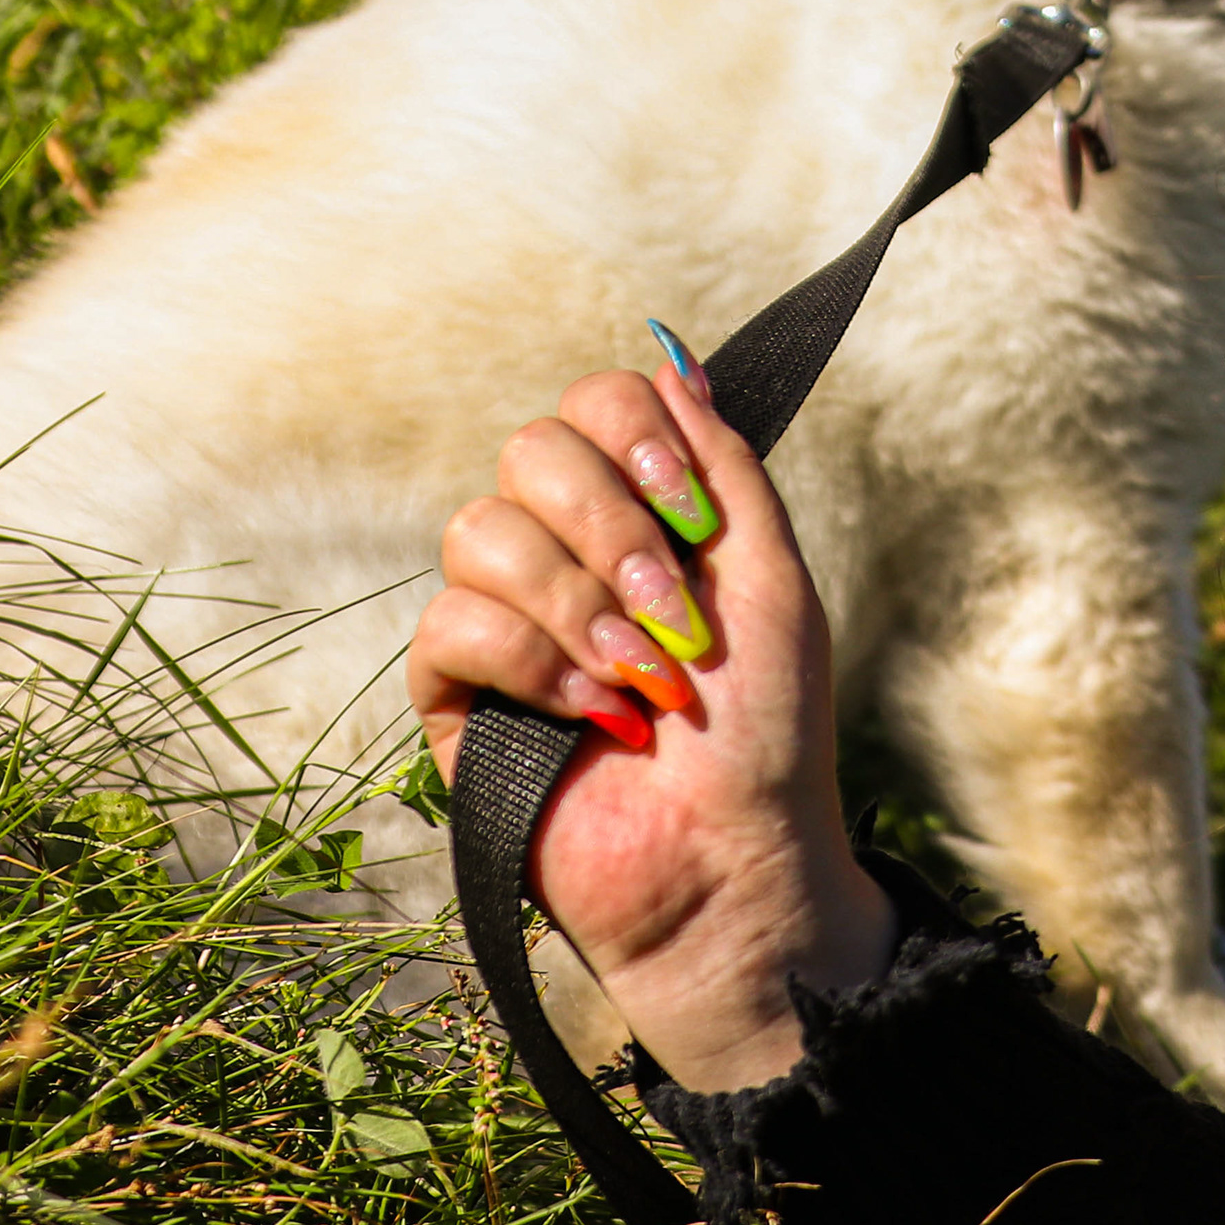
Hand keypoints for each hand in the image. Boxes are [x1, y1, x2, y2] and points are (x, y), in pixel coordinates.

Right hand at [405, 358, 889, 1091]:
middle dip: (610, 525)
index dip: (632, 438)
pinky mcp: (457, 699)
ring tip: (647, 679)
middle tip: (675, 613)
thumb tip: (672, 359)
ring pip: (480, 531)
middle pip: (529, 449)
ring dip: (580, 604)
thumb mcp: (772, 582)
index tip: (693, 516)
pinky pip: (452, 623)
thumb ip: (724, 469)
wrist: (733, 864)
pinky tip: (598, 717)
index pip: (592, 407)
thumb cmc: (769, 735)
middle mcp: (566, 553)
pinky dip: (535, 665)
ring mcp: (506, 622)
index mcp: (640, 517)